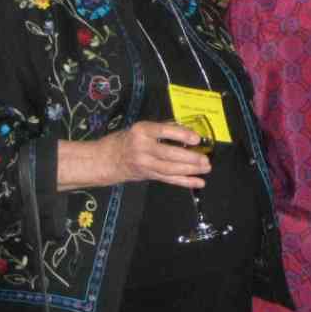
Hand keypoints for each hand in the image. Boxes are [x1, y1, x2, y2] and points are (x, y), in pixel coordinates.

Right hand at [97, 120, 211, 187]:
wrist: (105, 159)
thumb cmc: (126, 140)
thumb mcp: (140, 128)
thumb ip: (162, 129)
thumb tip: (187, 130)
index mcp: (142, 131)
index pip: (164, 131)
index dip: (181, 134)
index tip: (196, 139)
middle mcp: (142, 147)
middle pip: (169, 154)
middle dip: (190, 158)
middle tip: (206, 159)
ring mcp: (144, 164)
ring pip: (170, 169)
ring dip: (190, 170)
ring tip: (206, 168)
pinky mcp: (148, 176)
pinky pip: (169, 179)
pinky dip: (185, 182)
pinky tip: (198, 182)